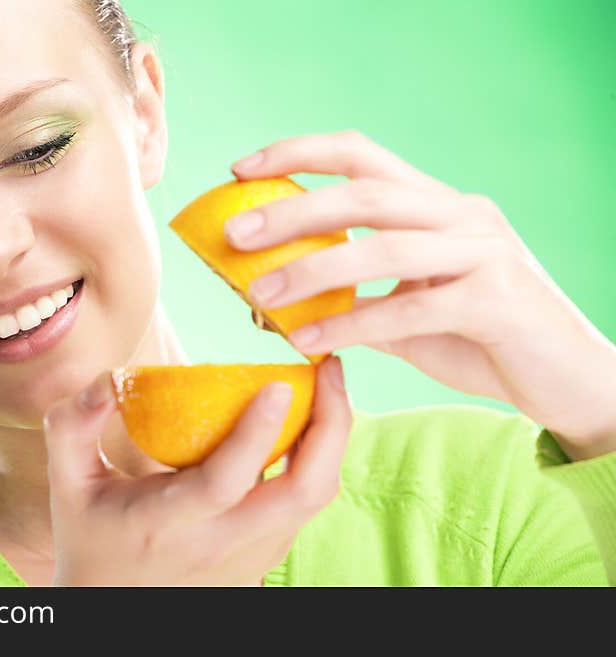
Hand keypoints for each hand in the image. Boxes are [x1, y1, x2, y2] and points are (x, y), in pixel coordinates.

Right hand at [42, 357, 350, 585]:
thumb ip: (72, 425)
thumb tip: (107, 380)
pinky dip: (316, 463)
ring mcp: (248, 558)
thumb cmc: (89, 535)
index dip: (256, 433)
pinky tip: (307, 426)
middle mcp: (218, 545)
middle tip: (330, 370)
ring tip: (327, 388)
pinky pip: (303, 508)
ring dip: (330, 441)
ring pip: (314, 501)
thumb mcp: (67, 481)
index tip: (278, 383)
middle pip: (301, 493)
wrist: (111, 605)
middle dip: (331, 427)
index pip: (223, 481)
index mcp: (166, 523)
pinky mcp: (262, 560)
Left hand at [227, 131, 615, 460]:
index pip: (362, 155)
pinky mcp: (497, 301)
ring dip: (314, 270)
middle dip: (294, 208)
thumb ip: (361, 297)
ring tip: (260, 295)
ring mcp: (485, 253)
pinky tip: (308, 343)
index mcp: (439, 205)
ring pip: (386, 247)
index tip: (241, 168)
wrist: (566, 379)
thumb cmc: (482, 339)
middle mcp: (463, 215)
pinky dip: (353, 325)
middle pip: (366, 192)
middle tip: (235, 232)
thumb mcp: (412, 310)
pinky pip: (411, 308)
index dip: (299, 153)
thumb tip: (284, 301)